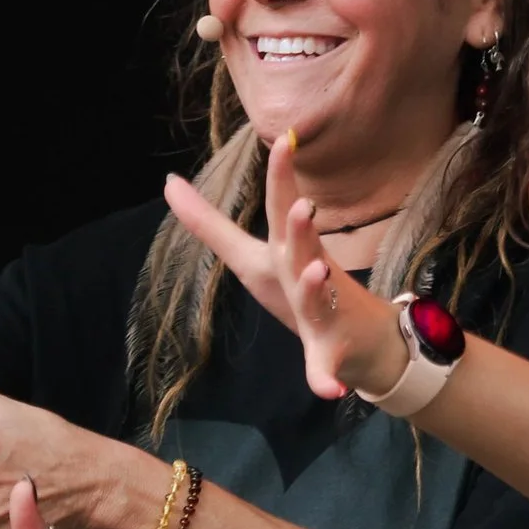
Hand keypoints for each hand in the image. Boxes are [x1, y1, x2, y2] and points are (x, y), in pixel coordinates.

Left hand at [161, 133, 408, 401]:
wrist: (359, 341)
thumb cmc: (299, 290)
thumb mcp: (250, 256)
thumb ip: (209, 222)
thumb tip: (168, 182)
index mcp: (284, 250)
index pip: (281, 207)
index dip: (281, 175)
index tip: (285, 138)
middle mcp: (305, 273)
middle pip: (301, 246)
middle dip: (301, 225)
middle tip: (302, 203)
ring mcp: (321, 312)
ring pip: (317, 298)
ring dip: (314, 286)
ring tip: (317, 272)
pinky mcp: (328, 350)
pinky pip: (324, 366)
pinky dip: (324, 377)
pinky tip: (327, 390)